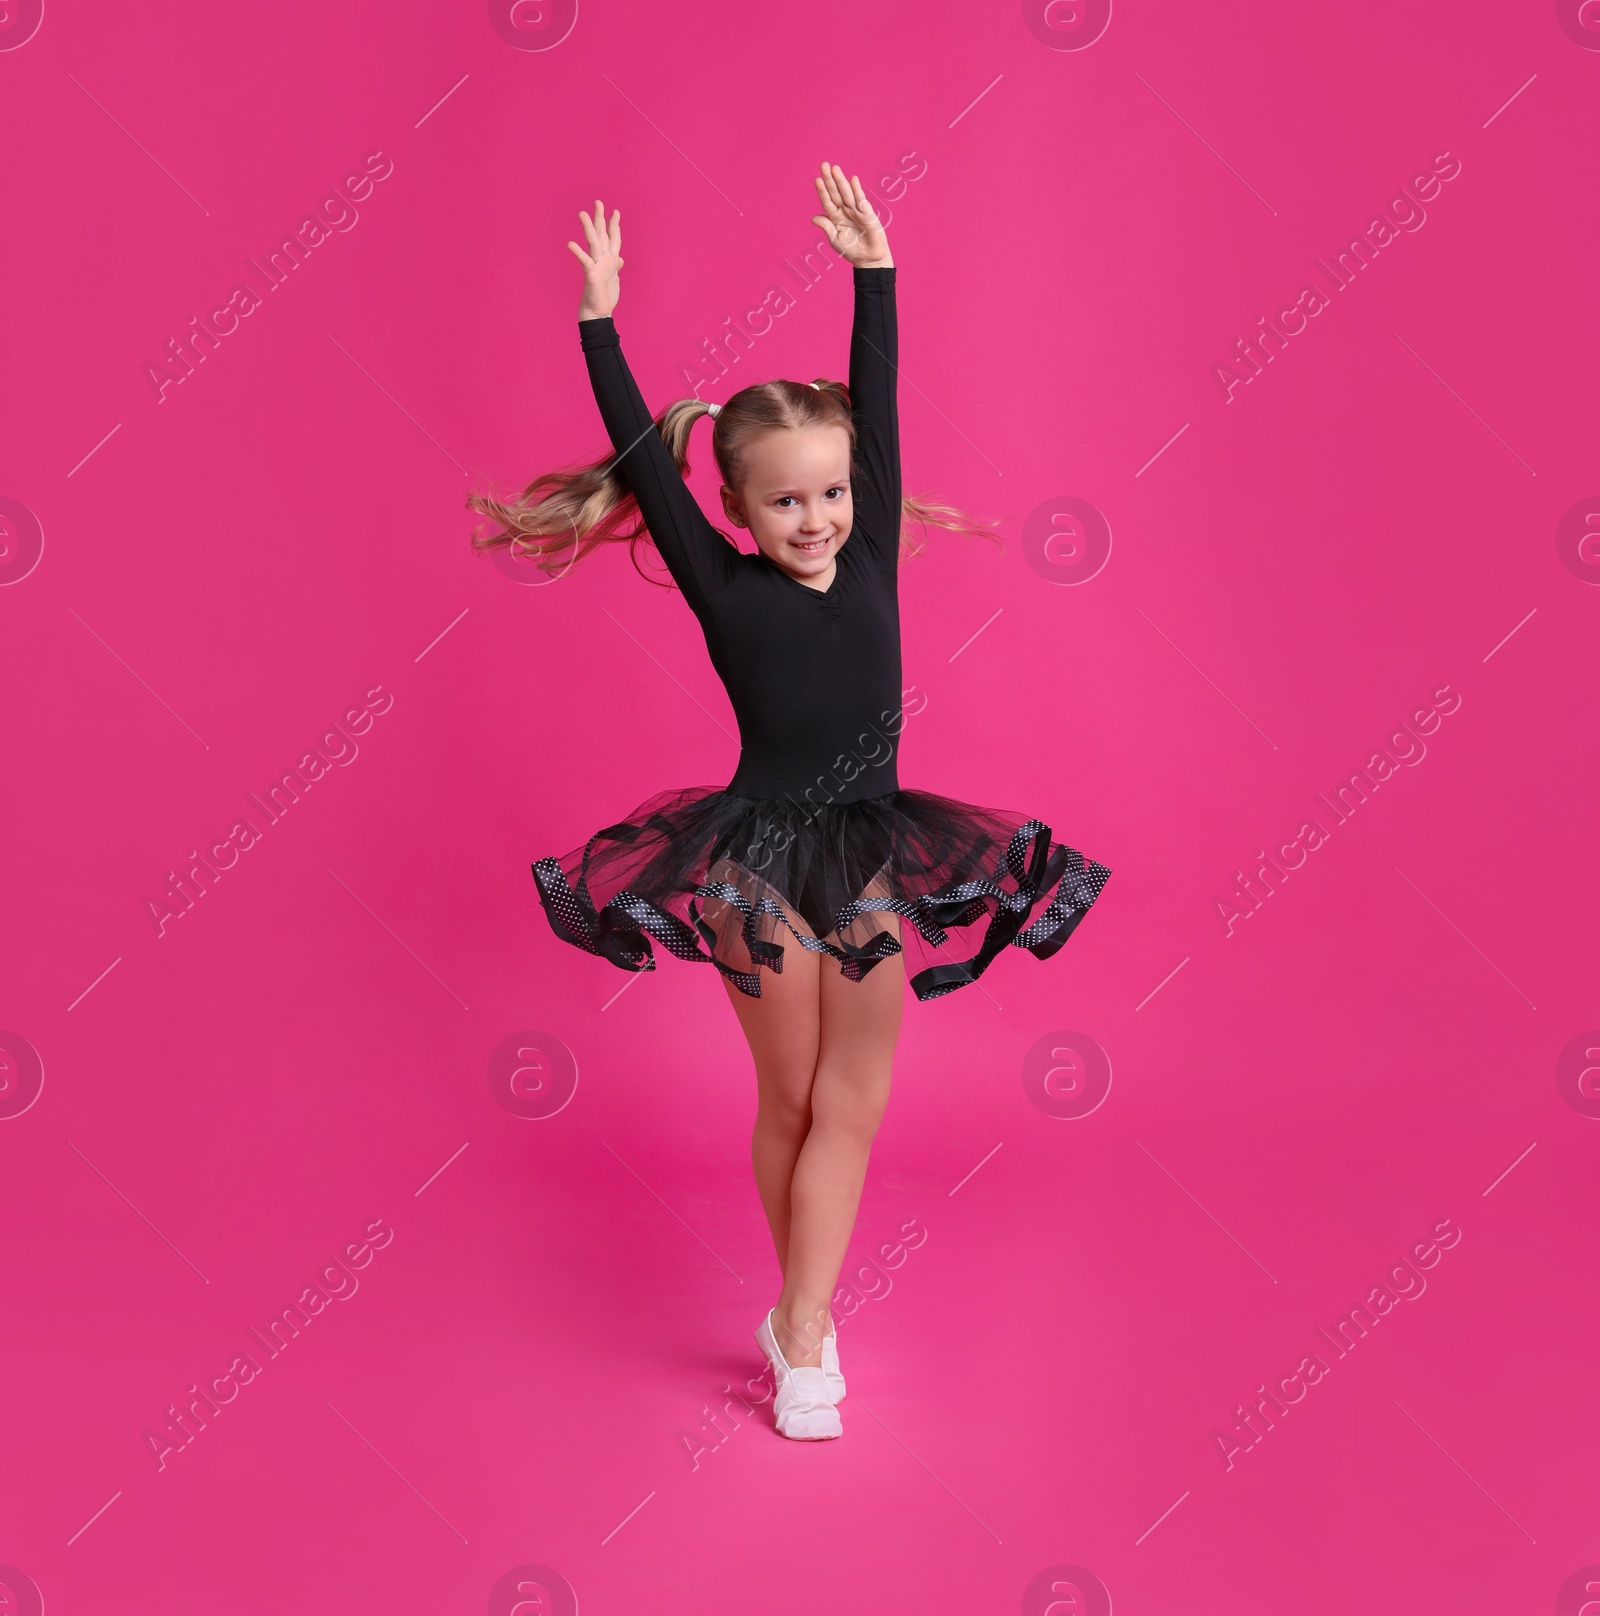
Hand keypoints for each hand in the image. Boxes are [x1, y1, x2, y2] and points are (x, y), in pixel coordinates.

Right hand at [568, 199, 622, 319]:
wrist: (599, 312)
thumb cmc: (604, 296)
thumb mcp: (614, 279)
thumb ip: (615, 267)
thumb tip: (620, 259)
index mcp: (609, 259)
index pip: (612, 238)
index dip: (614, 225)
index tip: (616, 211)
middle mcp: (602, 259)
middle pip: (601, 234)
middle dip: (600, 218)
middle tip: (598, 201)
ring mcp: (596, 265)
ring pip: (593, 243)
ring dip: (588, 228)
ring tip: (582, 214)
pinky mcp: (591, 275)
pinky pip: (585, 261)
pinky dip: (578, 252)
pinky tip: (570, 243)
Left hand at [810, 162, 891, 267]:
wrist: (868, 259)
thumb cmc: (851, 250)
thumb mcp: (835, 239)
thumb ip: (826, 227)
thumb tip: (813, 217)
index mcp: (836, 217)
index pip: (827, 201)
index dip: (822, 190)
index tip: (817, 179)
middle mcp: (845, 211)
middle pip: (836, 193)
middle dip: (830, 179)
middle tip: (824, 165)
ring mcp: (856, 211)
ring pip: (846, 193)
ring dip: (841, 181)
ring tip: (835, 168)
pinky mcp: (867, 213)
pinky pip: (861, 200)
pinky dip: (857, 190)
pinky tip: (853, 180)